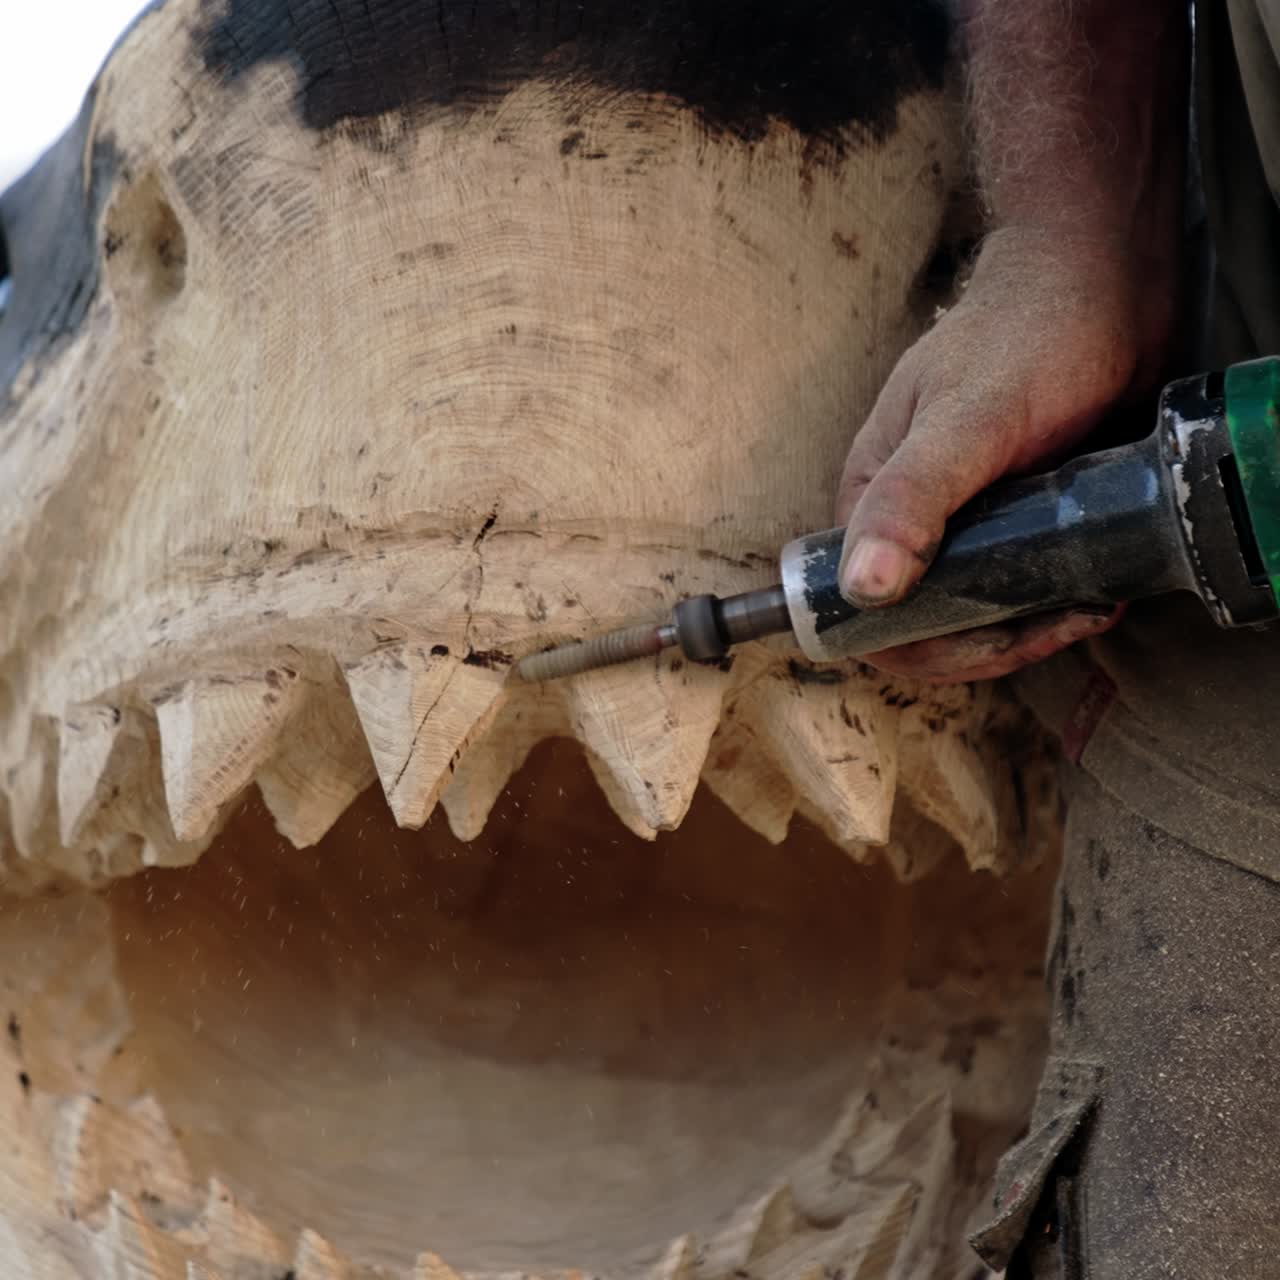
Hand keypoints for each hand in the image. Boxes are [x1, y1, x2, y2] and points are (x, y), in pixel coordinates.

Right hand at [836, 225, 1168, 682]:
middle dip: (995, 642)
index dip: (931, 645)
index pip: (875, 617)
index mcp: (870, 503)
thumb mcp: (964, 421)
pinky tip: (1096, 589)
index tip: (1001, 634)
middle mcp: (910, 522)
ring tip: (1090, 603)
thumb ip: (910, 499)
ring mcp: (964, 523)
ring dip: (1033, 627)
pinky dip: (1057, 601)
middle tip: (1067, 617)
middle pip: (930, 627)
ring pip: (981, 614)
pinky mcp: (1015, 519)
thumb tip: (864, 588)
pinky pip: (1023, 586)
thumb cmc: (1025, 334)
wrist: (1104, 282)